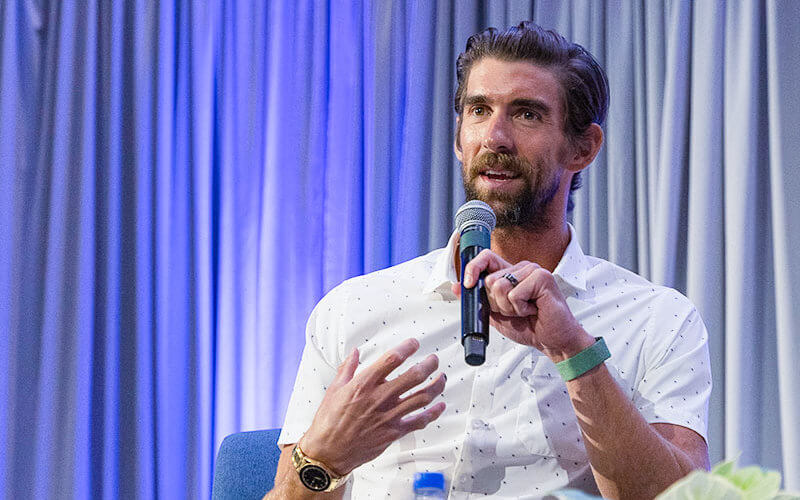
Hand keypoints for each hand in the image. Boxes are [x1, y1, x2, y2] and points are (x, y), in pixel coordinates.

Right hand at [299, 338, 446, 474]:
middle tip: (433, 360)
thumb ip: (348, 368)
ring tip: (441, 377)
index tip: (414, 344)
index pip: (392, 360)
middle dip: (428, 365)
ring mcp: (389, 416)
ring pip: (422, 397)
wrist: (328, 452)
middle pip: (414, 376)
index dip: (407, 348)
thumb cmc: (329, 421)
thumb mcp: (334, 389)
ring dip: (436, 385)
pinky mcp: (394, 433)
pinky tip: (440, 405)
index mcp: (364, 384)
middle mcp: (380, 398)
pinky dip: (433, 413)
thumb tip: (355, 352)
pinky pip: (419, 421)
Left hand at [452, 250, 593, 360]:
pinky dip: (520, 308)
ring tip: (525, 311)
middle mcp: (521, 269)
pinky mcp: (543, 278)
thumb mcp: (496, 314)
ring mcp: (533, 271)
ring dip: (509, 307)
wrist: (552, 341)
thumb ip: (478, 300)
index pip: (486, 258)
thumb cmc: (529, 327)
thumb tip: (457, 287)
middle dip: (496, 303)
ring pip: (500, 286)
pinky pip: (515, 294)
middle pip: (489, 279)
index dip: (472, 268)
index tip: (468, 285)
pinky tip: (534, 310)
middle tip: (514, 310)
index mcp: (510, 273)